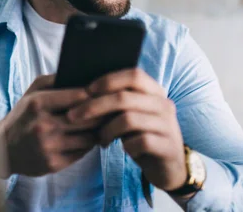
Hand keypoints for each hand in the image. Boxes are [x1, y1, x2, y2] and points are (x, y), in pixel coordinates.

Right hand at [0, 75, 100, 176]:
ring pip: (89, 137)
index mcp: (38, 103)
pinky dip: (88, 145)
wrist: (3, 148)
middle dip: (101, 113)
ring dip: (98, 131)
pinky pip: (82, 153)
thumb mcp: (32, 92)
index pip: (78, 96)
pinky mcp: (53, 164)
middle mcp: (43, 125)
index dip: (94, 95)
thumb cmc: (23, 115)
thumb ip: (54, 80)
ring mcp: (49, 147)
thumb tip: (82, 74)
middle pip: (87, 118)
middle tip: (110, 109)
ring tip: (101, 124)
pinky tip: (88, 138)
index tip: (102, 94)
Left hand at [67, 68, 186, 191]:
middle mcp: (164, 105)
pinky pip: (139, 141)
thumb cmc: (142, 135)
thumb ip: (117, 101)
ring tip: (99, 139)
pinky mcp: (167, 146)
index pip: (133, 75)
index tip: (87, 90)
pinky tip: (122, 149)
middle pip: (124, 97)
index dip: (108, 80)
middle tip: (73, 116)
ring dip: (106, 130)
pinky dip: (125, 146)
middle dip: (94, 106)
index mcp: (155, 91)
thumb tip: (84, 92)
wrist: (169, 166)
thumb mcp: (132, 114)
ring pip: (128, 119)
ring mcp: (168, 125)